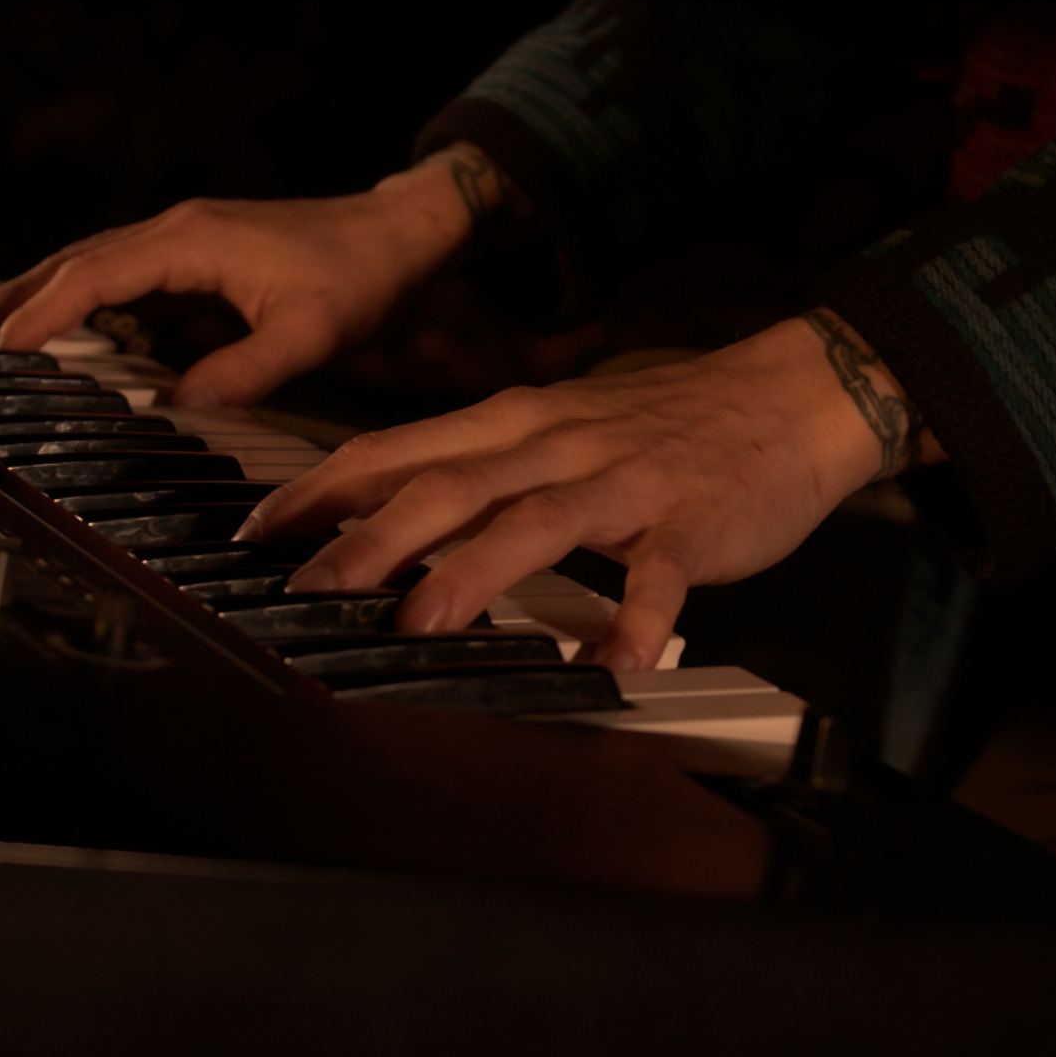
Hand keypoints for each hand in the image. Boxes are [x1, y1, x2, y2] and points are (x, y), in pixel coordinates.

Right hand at [0, 144, 521, 407]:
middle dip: (10, 301)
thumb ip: (245, 371)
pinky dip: (72, 291)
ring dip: (33, 293)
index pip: (94, 277)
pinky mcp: (193, 247)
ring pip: (87, 260)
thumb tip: (176, 409)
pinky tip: (55, 320)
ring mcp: (181, 233)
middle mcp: (175, 228)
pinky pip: (114, 267)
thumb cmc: (362, 278)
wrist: (399, 231)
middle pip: (71, 262)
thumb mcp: (313, 334)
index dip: (41, 315)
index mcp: (192, 242)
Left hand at [242, 310, 941, 669]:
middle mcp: (557, 444)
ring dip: (472, 572)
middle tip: (305, 590)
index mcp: (516, 424)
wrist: (796, 391)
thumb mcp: (561, 426)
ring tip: (421, 624)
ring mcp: (625, 483)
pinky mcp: (693, 523)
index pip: (398, 450)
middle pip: (447, 486)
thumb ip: (484, 467)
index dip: (323, 491)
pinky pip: (659, 575)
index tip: (259, 535)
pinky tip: (611, 665)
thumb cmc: (671, 419)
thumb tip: (396, 507)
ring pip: (534, 521)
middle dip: (368, 538)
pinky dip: (634, 619)